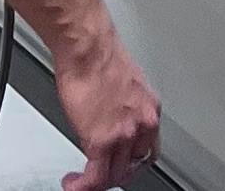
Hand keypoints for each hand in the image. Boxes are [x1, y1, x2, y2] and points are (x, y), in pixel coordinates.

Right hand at [48, 17, 159, 190]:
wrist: (87, 47)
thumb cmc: (98, 54)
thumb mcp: (123, 83)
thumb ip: (121, 106)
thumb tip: (109, 117)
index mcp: (149, 108)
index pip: (147, 148)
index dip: (131, 161)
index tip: (118, 165)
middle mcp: (143, 123)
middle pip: (133, 166)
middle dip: (114, 174)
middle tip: (97, 175)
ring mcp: (124, 134)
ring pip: (115, 175)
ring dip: (97, 182)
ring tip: (82, 182)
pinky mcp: (101, 141)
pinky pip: (95, 178)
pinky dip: (84, 186)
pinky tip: (75, 184)